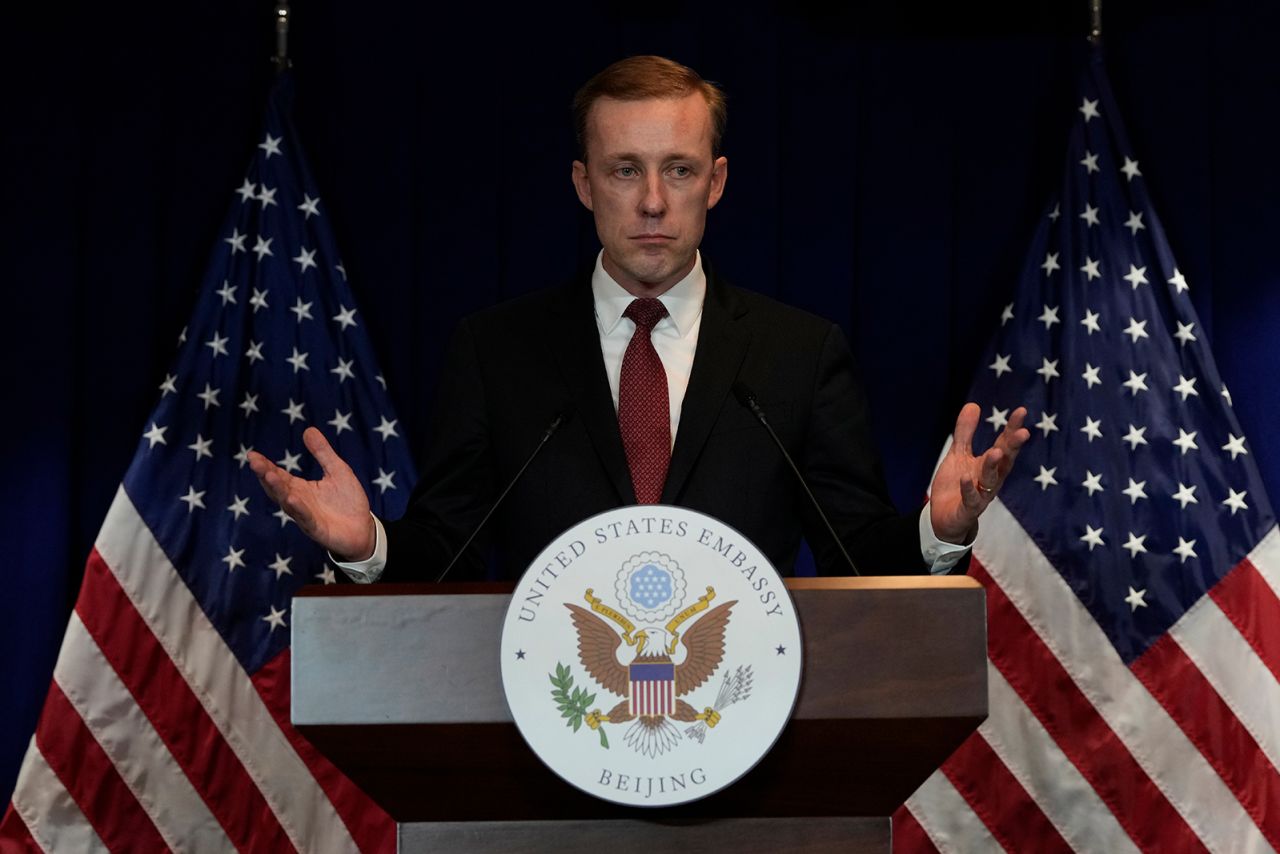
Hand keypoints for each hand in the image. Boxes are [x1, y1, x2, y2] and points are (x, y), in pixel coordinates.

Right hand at [247, 426, 375, 560]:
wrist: (363, 528)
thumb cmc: (347, 501)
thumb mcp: (337, 470)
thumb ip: (322, 452)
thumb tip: (308, 429)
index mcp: (300, 488)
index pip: (279, 475)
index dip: (265, 466)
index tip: (252, 455)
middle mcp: (298, 502)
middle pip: (278, 488)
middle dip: (266, 475)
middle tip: (255, 462)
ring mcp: (306, 516)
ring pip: (288, 503)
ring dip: (278, 490)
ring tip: (269, 475)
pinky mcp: (317, 529)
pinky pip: (306, 518)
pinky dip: (298, 508)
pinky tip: (291, 498)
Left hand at [929, 403, 1029, 543]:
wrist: (943, 517)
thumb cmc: (957, 484)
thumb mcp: (959, 454)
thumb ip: (965, 432)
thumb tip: (973, 405)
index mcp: (991, 465)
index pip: (1005, 444)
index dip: (1012, 429)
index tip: (1021, 411)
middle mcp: (991, 479)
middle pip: (1004, 461)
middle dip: (1013, 447)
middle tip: (1023, 432)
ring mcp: (981, 495)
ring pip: (990, 480)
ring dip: (993, 466)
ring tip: (996, 451)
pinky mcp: (968, 509)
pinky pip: (971, 500)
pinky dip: (968, 490)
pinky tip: (965, 479)